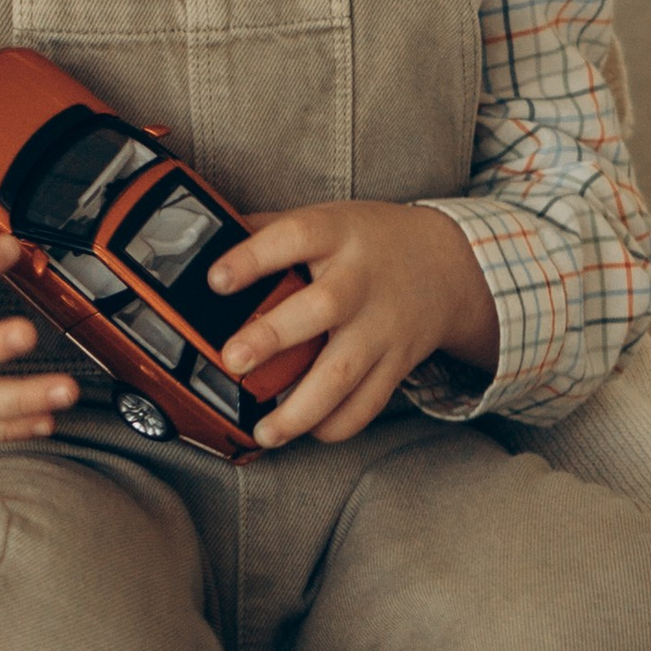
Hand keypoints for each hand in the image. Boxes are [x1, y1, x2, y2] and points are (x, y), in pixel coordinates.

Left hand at [206, 197, 498, 447]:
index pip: (295, 237)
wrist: (448, 265)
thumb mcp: (327, 220)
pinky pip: (369, 402)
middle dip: (274, 337)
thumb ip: (268, 230)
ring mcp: (382, 326)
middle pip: (322, 308)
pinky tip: (309, 431)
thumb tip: (202, 242)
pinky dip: (339, 424)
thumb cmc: (369, 243)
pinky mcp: (397, 362)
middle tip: (233, 358)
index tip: (216, 281)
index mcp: (337, 235)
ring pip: (344, 371)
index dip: (255, 258)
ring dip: (302, 407)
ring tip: (265, 431)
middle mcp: (361, 280)